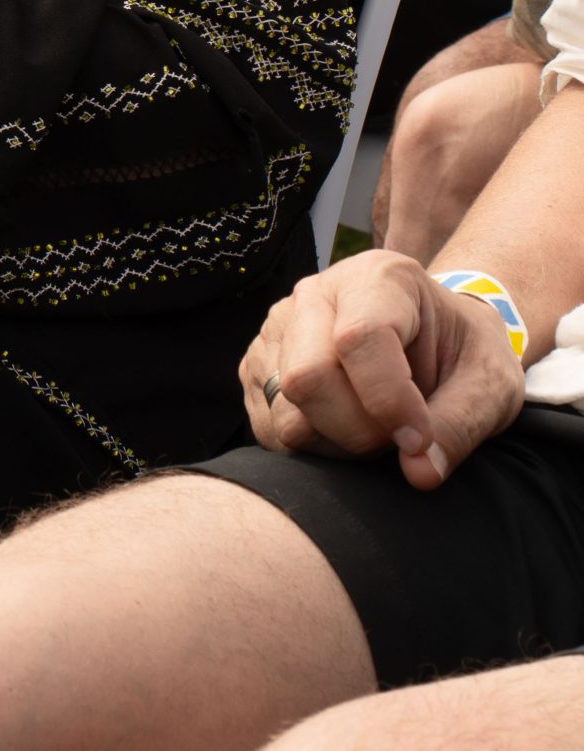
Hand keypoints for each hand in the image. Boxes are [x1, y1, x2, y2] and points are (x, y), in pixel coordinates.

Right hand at [242, 249, 524, 490]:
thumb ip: (461, 426)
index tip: (420, 440)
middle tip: (398, 438)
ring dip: (336, 445)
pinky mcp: (260, 364)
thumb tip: (419, 472)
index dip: (388, 402)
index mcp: (379, 278)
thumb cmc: (465, 356)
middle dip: (357, 431)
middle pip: (308, 377)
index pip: (358, 338)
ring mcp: (280, 327)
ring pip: (286, 411)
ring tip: (376, 430)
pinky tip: (347, 431)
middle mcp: (317, 293)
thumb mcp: (490, 385)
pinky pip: (270, 427)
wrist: (439, 341)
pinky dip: (312, 448)